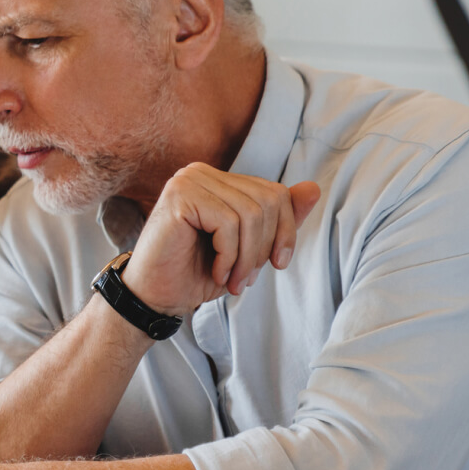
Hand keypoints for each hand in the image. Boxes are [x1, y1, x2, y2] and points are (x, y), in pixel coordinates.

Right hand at [124, 162, 320, 315]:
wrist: (155, 297)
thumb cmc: (196, 272)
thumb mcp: (248, 248)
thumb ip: (278, 219)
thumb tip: (314, 188)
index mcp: (218, 180)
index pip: (275, 193)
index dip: (285, 232)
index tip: (274, 265)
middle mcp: (202, 172)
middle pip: (267, 201)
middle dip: (264, 247)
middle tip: (245, 279)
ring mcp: (188, 180)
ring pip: (250, 214)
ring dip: (246, 257)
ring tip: (231, 280)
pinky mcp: (180, 196)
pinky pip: (228, 223)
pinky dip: (229, 256)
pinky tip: (216, 271)